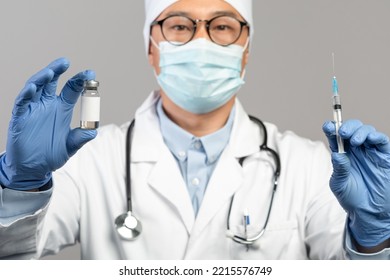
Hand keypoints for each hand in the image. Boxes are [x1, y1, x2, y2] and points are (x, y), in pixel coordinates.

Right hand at [0, 58, 96, 189]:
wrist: (33, 169)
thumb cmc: (51, 155)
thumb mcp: (71, 146)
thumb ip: (81, 136)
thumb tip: (93, 130)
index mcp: (62, 109)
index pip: (71, 89)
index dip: (79, 81)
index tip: (90, 74)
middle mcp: (47, 106)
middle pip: (52, 82)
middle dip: (57, 70)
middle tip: (65, 62)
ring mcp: (33, 110)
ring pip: (36, 88)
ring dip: (42, 78)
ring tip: (50, 72)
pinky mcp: (20, 118)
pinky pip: (22, 103)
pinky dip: (26, 94)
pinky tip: (33, 88)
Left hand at [323, 120, 389, 247]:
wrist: (369, 211)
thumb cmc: (351, 197)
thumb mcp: (339, 184)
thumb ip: (339, 169)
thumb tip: (337, 154)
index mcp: (341, 153)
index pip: (335, 136)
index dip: (331, 128)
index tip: (327, 127)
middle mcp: (355, 150)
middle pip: (351, 129)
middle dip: (347, 126)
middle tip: (342, 132)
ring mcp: (370, 152)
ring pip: (366, 131)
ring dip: (360, 131)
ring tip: (354, 141)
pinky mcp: (384, 156)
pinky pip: (382, 141)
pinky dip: (376, 136)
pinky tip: (369, 139)